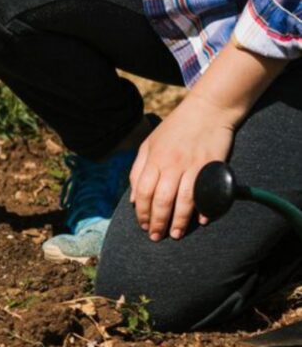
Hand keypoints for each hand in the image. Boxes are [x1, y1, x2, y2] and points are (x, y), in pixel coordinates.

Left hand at [129, 97, 237, 240]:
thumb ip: (138, 170)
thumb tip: (133, 199)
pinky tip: (202, 220)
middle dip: (157, 222)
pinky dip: (205, 207)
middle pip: (161, 199)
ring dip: (179, 221)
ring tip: (175, 234)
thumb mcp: (149, 144)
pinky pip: (207, 191)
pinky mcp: (212, 165)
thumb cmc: (175, 128)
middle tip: (156, 236)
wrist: (207, 109)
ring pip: (183, 199)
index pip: (142, 191)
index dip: (141, 212)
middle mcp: (171, 163)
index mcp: (153, 158)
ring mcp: (193, 165)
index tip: (143, 225)